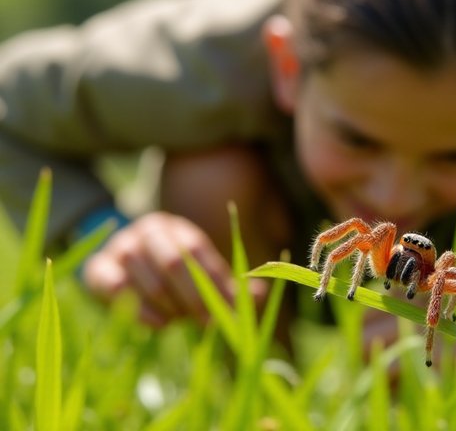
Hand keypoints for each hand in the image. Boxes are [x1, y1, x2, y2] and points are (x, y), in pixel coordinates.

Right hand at [82, 212, 264, 326]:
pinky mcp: (97, 268)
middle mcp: (147, 231)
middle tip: (208, 323)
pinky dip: (140, 311)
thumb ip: (229, 287)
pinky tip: (159, 326)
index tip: (228, 311)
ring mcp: (119, 247)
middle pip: (173, 262)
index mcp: (177, 228)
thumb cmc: (174, 279)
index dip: (214, 282)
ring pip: (147, 277)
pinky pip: (115, 288)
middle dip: (194, 297)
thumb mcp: (202, 277)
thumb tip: (260, 296)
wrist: (122, 271)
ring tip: (182, 322)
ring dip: (169, 306)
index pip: (198, 251)